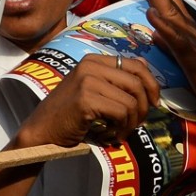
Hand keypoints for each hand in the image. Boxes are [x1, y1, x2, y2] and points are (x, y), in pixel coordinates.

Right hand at [16, 54, 159, 146]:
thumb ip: (116, 77)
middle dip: (144, 108)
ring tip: (119, 132)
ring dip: (131, 123)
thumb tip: (145, 65)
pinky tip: (110, 135)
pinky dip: (121, 129)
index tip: (153, 104)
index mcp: (93, 60)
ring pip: (131, 102)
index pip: (137, 65)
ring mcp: (87, 81)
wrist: (42, 129)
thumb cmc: (69, 112)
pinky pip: (121, 113)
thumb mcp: (93, 88)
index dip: (152, 85)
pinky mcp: (85, 99)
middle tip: (136, 124)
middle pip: (137, 84)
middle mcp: (90, 66)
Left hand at [127, 0, 195, 148]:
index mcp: (186, 28)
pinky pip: (177, 40)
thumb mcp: (184, 59)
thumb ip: (169, 44)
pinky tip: (152, 14)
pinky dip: (164, 26)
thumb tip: (153, 33)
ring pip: (170, 11)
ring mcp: (193, 41)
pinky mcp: (194, 58)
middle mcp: (190, 29)